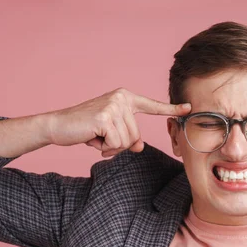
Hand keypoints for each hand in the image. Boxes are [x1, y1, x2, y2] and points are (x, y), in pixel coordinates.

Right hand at [45, 88, 190, 157]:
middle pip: (136, 135)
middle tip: (100, 136)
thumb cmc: (86, 129)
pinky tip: (92, 138)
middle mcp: (121, 98)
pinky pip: (117, 144)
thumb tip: (139, 146)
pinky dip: (104, 147)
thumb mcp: (112, 133)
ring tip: (96, 136)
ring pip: (127, 142)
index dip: (171, 109)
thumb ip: (129, 137)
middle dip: (119, 144)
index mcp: (125, 98)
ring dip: (111, 147)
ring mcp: (113, 106)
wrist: (58, 126)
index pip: (152, 106)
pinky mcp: (105, 117)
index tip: (189, 108)